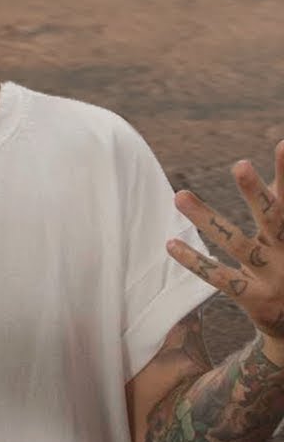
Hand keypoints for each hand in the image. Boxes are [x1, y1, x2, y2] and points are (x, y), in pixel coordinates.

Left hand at [168, 140, 283, 364]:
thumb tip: (278, 158)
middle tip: (240, 164)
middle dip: (256, 192)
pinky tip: (170, 244)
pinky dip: (196, 262)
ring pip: (236, 243)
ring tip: (179, 195)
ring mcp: (272, 276)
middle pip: (274, 218)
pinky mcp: (254, 298)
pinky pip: (220, 278)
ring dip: (207, 219)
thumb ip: (280, 205)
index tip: (283, 143)